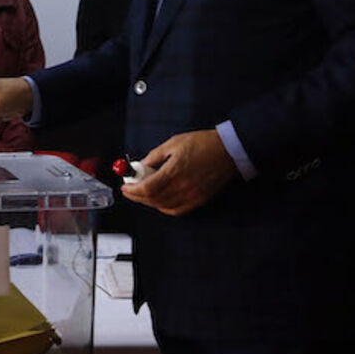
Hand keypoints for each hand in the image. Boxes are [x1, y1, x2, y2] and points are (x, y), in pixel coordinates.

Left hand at [121, 129, 237, 214]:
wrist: (230, 150)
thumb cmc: (203, 143)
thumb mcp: (173, 143)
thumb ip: (154, 156)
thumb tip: (140, 166)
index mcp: (175, 171)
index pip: (147, 188)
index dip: (132, 190)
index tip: (125, 186)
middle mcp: (183, 187)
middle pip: (153, 199)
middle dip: (137, 196)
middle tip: (129, 189)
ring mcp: (193, 195)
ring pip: (164, 206)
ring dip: (150, 201)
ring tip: (143, 192)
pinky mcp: (200, 199)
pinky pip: (177, 210)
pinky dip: (164, 207)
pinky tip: (159, 199)